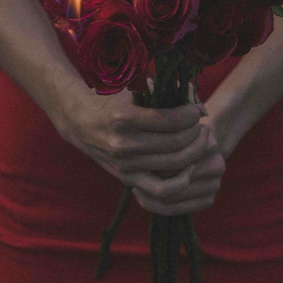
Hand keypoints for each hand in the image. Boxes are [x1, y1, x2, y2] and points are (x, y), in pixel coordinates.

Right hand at [52, 89, 222, 214]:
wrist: (81, 122)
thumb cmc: (112, 101)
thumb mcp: (135, 92)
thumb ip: (168, 95)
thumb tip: (201, 109)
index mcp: (124, 117)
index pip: (171, 120)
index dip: (191, 115)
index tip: (196, 111)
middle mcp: (123, 143)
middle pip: (176, 143)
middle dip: (196, 133)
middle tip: (201, 126)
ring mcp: (125, 164)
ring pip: (174, 164)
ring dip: (195, 152)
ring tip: (199, 142)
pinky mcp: (127, 178)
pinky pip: (161, 190)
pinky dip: (181, 182)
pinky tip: (190, 168)